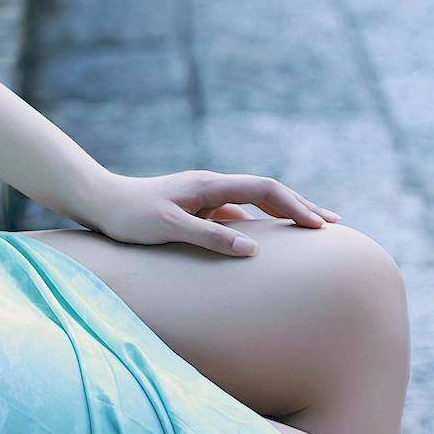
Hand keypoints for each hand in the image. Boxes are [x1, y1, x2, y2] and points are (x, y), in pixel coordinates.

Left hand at [91, 170, 339, 257]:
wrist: (99, 202)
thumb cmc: (130, 217)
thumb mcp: (169, 228)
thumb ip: (209, 237)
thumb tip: (254, 249)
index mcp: (209, 185)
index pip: (264, 190)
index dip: (295, 206)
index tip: (321, 226)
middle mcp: (211, 185)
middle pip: (267, 190)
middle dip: (300, 205)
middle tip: (334, 224)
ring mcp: (205, 196)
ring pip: (255, 200)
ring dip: (284, 211)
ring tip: (312, 227)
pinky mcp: (197, 208)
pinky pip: (239, 213)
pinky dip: (261, 222)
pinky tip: (269, 239)